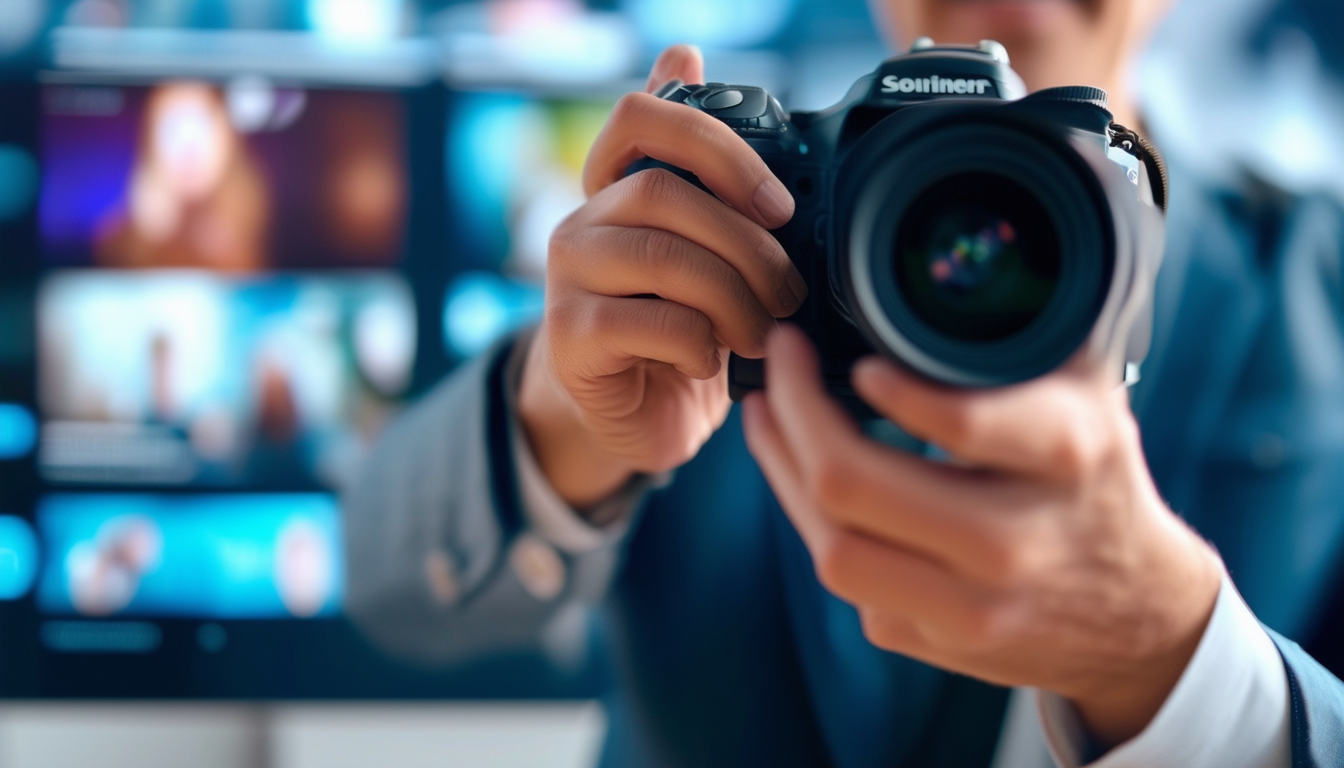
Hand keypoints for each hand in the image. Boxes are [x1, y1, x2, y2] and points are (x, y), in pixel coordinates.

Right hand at [519, 45, 805, 508]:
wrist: (638, 415)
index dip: (715, 145)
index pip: (641, 114)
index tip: (777, 203)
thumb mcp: (704, 247)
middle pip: (663, 191)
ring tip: (762, 331)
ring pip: (662, 257)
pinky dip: (701, 344)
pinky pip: (650, 322)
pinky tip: (711, 361)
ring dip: (734, 299)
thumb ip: (702, 170)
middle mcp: (581, 220)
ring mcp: (565, 278)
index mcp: (617, 185)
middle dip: (747, 244)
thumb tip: (684, 51)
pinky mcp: (569, 337)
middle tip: (789, 291)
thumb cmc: (679, 326)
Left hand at [742, 324, 1222, 746]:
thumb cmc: (1095, 483)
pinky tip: (797, 468)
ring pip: (831, 544)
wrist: (1135, 616)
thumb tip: (936, 270)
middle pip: (852, 485)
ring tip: (767, 410)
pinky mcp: (929, 641)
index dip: (889, 387)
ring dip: (782, 465)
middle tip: (783, 358)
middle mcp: (1015, 542)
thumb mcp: (1090, 398)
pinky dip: (808, 513)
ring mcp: (968, 606)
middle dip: (794, 409)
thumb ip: (1025, 336)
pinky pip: (842, 572)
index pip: (960, 423)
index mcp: (1065, 459)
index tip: (854, 354)